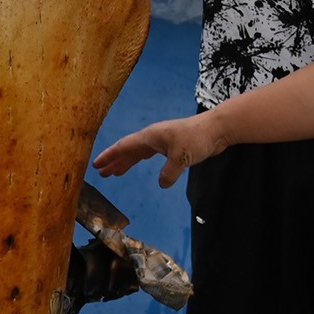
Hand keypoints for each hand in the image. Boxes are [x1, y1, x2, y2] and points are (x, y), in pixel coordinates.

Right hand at [92, 113, 224, 187]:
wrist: (217, 129)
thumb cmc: (197, 138)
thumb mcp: (180, 158)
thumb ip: (168, 173)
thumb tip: (162, 183)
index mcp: (150, 136)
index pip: (124, 146)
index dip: (109, 156)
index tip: (96, 164)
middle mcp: (153, 137)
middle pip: (128, 150)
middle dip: (115, 161)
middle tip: (102, 173)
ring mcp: (162, 141)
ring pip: (138, 152)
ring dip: (126, 162)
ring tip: (115, 172)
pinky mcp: (172, 146)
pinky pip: (149, 154)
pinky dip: (140, 160)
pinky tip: (138, 165)